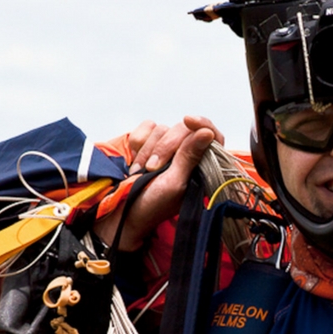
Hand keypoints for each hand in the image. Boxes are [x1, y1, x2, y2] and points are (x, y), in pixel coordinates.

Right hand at [95, 115, 224, 251]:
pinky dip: (138, 142)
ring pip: (162, 129)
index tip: (188, 120)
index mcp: (200, 167)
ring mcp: (165, 149)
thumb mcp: (174, 183)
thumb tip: (207, 132)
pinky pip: (146, 128)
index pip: (212, 136)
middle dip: (164, 147)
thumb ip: (190, 156)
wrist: (120, 213)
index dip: (202, 124)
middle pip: (183, 130)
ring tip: (140, 171)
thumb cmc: (151, 205)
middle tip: (152, 168)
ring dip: (147, 150)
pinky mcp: (147, 144)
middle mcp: (185, 155)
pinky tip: (134, 160)